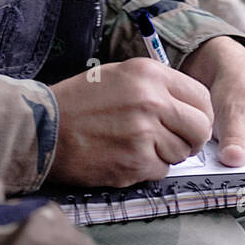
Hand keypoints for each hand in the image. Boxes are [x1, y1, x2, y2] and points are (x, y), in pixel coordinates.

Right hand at [49, 58, 213, 185]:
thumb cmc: (80, 102)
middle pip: (200, 127)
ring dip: (166, 155)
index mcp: (150, 74)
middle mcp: (151, 100)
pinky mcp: (134, 161)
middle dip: (192, 139)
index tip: (192, 124)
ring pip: (181, 152)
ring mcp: (144, 132)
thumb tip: (189, 107)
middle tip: (177, 142)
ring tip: (138, 146)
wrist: (43, 127)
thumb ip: (157, 87)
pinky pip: (160, 171)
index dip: (201, 115)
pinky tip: (125, 157)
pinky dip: (147, 169)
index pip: (201, 97)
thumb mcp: (120, 75)